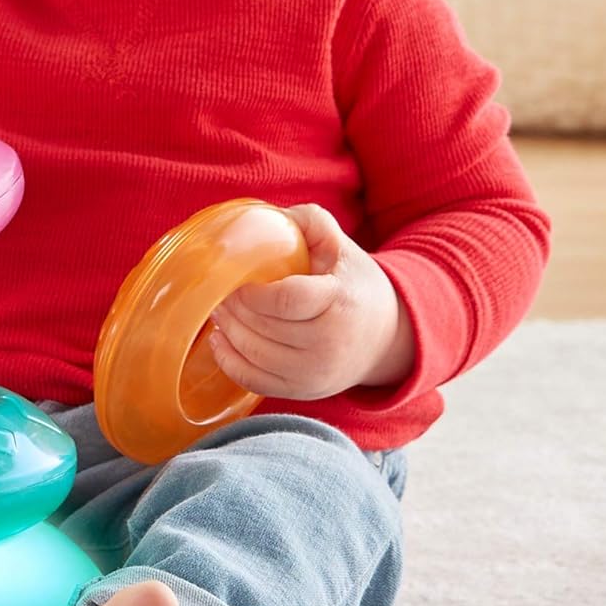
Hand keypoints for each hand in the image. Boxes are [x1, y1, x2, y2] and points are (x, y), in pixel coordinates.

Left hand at [207, 203, 414, 400]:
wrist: (386, 338)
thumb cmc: (355, 287)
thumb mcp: (342, 247)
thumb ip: (310, 222)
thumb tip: (270, 214)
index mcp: (339, 302)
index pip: (287, 300)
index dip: (253, 292)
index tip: (237, 280)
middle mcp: (329, 343)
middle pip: (264, 326)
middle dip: (233, 306)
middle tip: (218, 291)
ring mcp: (315, 373)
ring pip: (254, 353)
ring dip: (228, 330)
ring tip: (219, 310)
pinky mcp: (303, 391)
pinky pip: (254, 381)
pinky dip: (229, 361)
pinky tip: (221, 340)